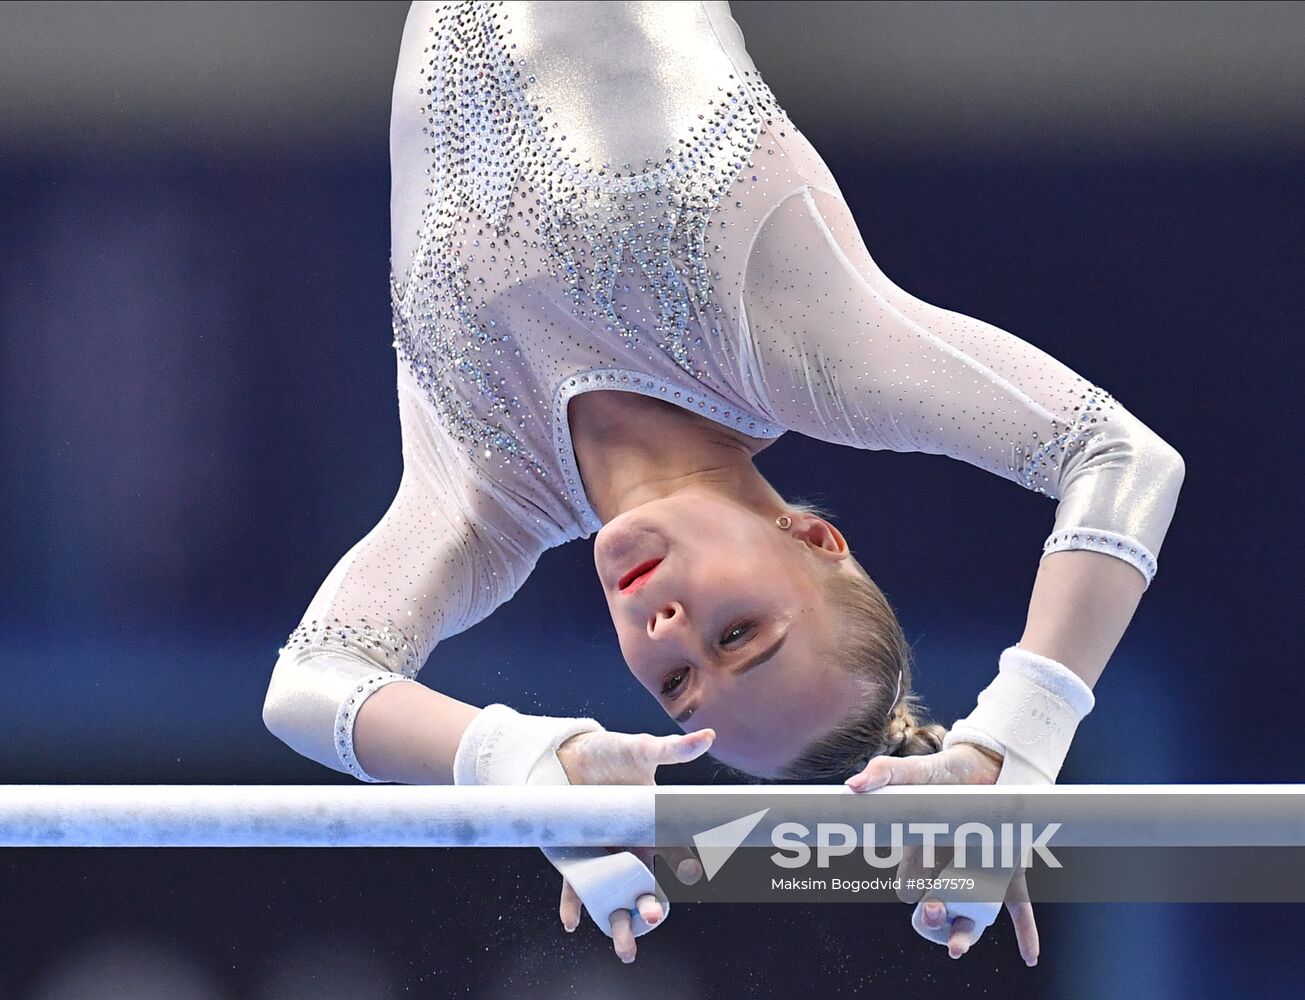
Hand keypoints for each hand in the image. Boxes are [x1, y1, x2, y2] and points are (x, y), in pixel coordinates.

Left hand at [554, 727, 714, 962]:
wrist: (569, 753)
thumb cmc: (611, 753)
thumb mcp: (640, 749)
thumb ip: (671, 749)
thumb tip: (708, 736)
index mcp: (650, 826)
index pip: (673, 852)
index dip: (682, 864)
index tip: (688, 871)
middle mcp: (628, 847)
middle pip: (644, 885)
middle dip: (650, 904)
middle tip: (652, 915)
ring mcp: (602, 854)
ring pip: (614, 895)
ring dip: (619, 920)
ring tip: (624, 947)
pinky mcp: (573, 856)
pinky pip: (575, 887)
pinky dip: (573, 905)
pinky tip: (572, 922)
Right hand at [845, 742, 1039, 965]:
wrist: (989, 764)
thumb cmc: (947, 772)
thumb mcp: (917, 771)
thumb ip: (885, 774)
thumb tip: (853, 786)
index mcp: (923, 855)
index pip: (909, 887)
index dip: (910, 888)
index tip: (915, 882)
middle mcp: (950, 873)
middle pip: (935, 912)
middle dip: (931, 918)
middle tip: (935, 910)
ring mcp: (981, 876)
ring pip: (971, 919)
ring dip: (963, 936)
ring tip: (957, 948)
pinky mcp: (1011, 873)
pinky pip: (1019, 910)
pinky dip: (1026, 935)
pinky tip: (1029, 957)